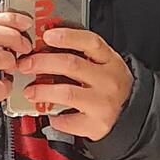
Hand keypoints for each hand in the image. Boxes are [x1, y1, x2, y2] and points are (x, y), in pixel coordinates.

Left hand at [18, 28, 133, 141]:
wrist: (132, 115)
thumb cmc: (111, 87)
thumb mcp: (105, 65)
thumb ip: (82, 55)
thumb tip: (46, 47)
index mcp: (109, 61)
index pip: (90, 42)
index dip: (67, 37)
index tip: (47, 36)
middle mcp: (108, 80)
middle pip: (71, 65)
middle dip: (43, 62)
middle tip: (26, 64)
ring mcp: (102, 103)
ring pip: (67, 92)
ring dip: (43, 91)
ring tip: (30, 91)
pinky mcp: (96, 124)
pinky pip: (69, 121)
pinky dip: (55, 118)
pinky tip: (49, 114)